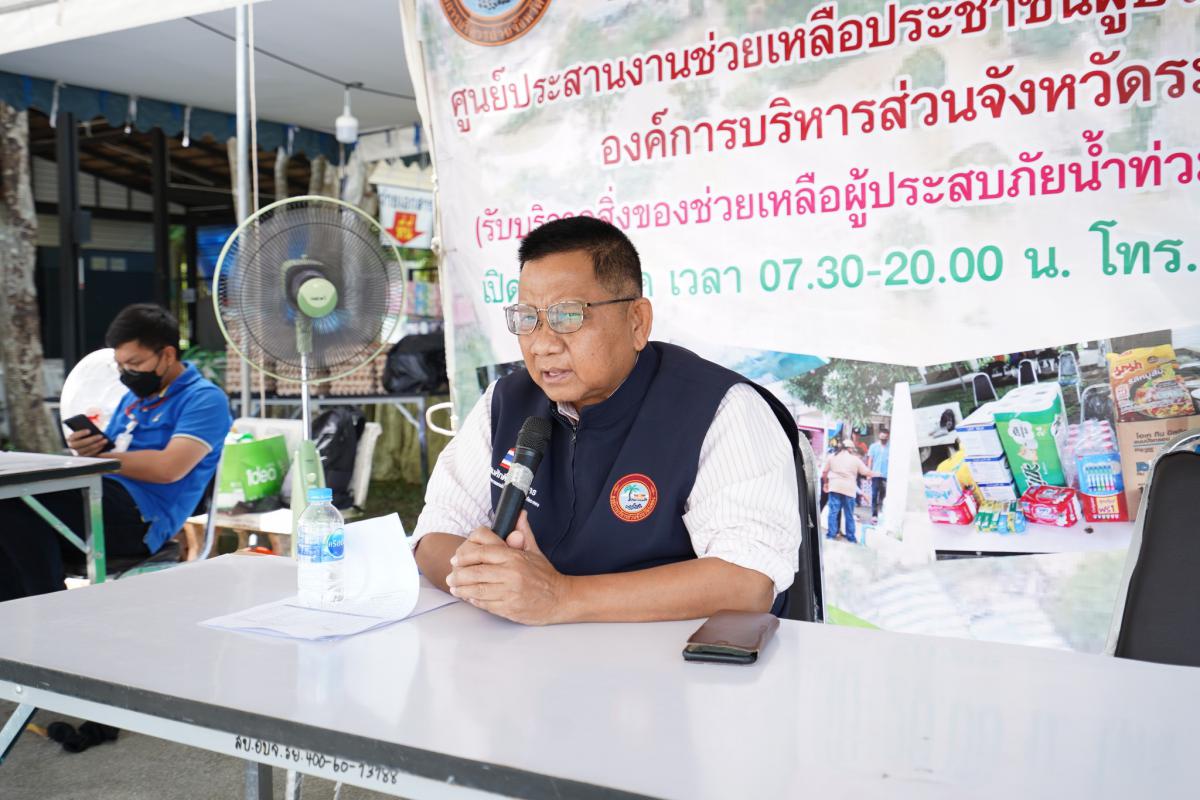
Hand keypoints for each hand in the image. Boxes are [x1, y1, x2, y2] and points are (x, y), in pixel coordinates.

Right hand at [68, 429, 108, 457]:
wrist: (78, 446)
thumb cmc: (82, 437)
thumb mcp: (82, 433)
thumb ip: (86, 431)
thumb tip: (92, 431)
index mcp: (71, 439)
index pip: (75, 436)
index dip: (81, 433)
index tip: (89, 430)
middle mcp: (72, 447)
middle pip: (82, 443)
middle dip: (92, 439)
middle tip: (101, 435)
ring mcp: (78, 453)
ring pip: (88, 449)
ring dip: (98, 445)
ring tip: (105, 440)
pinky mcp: (85, 457)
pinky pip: (92, 455)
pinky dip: (98, 451)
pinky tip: (104, 446)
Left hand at [445, 512, 572, 625]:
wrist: (560, 598)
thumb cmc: (545, 575)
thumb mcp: (534, 550)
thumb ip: (522, 532)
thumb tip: (519, 514)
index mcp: (514, 557)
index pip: (482, 552)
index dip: (464, 555)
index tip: (456, 559)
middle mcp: (510, 573)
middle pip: (475, 572)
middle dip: (458, 574)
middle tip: (451, 575)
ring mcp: (509, 592)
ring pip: (476, 589)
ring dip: (461, 589)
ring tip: (454, 587)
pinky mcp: (508, 608)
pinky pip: (484, 604)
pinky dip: (473, 600)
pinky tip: (469, 597)